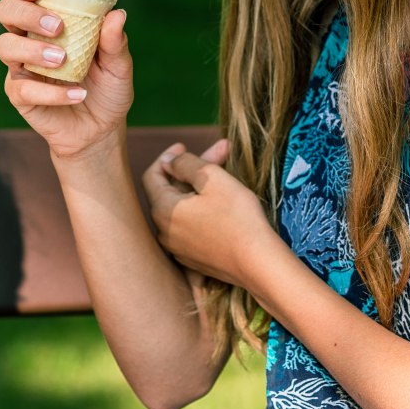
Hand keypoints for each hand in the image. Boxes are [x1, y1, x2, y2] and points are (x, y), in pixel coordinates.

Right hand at [0, 0, 133, 161]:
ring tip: (61, 60)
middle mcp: (29, 38)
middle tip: (56, 27)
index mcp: (48, 21)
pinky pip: (23, 88)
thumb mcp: (118, 65)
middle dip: (26, 13)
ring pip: (5, 45)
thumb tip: (117, 14)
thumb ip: (115, 41)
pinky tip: (76, 94)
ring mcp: (21, 66)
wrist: (100, 130)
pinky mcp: (20, 94)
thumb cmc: (107, 89)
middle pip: (6, 11)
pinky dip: (51, 92)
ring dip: (32, 49)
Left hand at [141, 140, 276, 287]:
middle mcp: (164, 232)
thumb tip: (168, 161)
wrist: (257, 263)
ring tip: (226, 175)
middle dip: (193, 170)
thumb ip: (184, 164)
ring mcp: (178, 249)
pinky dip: (203, 211)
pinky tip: (223, 203)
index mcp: (163, 210)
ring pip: (183, 209)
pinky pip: (192, 228)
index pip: (152, 176)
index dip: (168, 157)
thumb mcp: (211, 178)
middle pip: (171, 191)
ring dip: (200, 189)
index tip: (184, 146)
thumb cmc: (237, 216)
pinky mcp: (194, 260)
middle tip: (221, 153)